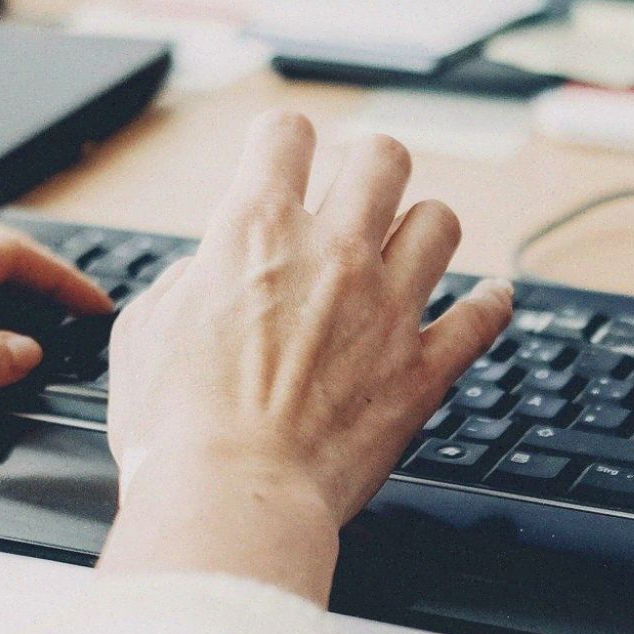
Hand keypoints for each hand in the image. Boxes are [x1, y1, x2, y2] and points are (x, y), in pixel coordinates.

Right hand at [99, 113, 512, 604]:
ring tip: (409, 248)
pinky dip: (489, 305)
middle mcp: (330, 253)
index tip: (283, 156)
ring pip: (439, 221)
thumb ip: (184, 285)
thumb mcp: (144, 333)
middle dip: (369, 168)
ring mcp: (386, 308)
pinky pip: (482, 316)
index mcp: (253, 232)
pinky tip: (488, 300)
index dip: (282, 140)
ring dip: (423, 229)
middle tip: (357, 194)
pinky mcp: (422, 368)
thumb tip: (206, 275)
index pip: (284, 135)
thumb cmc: (175, 429)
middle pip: (382, 158)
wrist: (233, 498)